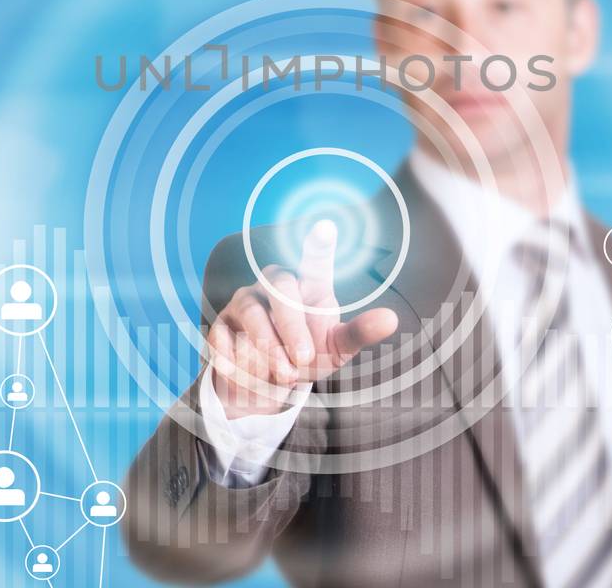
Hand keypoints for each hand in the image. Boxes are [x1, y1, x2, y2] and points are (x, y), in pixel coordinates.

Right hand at [207, 219, 399, 418]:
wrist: (265, 384)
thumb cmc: (306, 357)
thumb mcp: (336, 349)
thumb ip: (359, 333)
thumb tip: (392, 319)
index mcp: (308, 287)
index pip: (314, 262)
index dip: (318, 246)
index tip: (326, 227)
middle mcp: (274, 286)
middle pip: (281, 287)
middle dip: (292, 325)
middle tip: (303, 359)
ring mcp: (244, 302)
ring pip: (251, 311)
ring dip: (268, 345)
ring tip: (284, 375)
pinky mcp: (219, 325)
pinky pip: (223, 334)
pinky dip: (237, 357)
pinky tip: (248, 374)